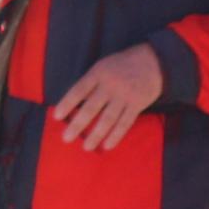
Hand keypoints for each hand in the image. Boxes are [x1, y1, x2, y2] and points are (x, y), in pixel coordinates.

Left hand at [50, 42, 167, 150]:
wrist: (152, 62)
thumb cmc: (121, 66)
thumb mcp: (103, 67)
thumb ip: (90, 83)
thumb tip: (73, 105)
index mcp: (98, 74)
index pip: (79, 90)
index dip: (67, 103)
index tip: (56, 117)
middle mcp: (110, 85)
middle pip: (91, 107)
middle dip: (78, 124)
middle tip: (66, 138)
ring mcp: (124, 95)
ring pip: (108, 119)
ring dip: (96, 134)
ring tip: (86, 147)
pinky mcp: (137, 104)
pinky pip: (125, 123)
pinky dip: (116, 135)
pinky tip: (107, 146)